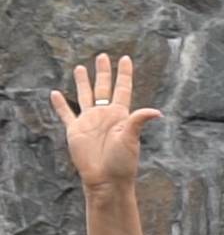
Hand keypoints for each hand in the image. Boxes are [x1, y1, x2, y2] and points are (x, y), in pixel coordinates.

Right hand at [50, 54, 161, 194]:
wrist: (105, 179)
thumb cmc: (122, 162)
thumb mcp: (131, 139)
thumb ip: (138, 121)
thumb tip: (157, 112)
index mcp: (120, 115)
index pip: (122, 88)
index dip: (124, 74)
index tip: (125, 58)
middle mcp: (104, 115)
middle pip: (103, 87)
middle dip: (103, 72)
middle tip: (102, 56)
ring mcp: (89, 121)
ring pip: (85, 96)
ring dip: (82, 82)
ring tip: (80, 67)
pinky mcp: (75, 130)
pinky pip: (66, 114)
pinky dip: (60, 104)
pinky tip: (55, 93)